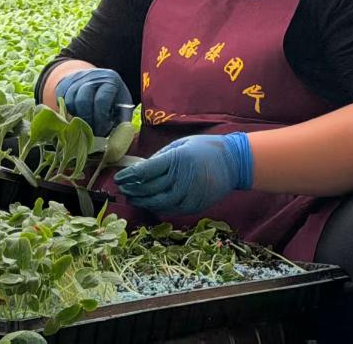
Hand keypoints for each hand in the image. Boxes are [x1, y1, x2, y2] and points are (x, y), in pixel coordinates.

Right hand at [54, 68, 131, 136]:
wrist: (98, 80)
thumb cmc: (113, 98)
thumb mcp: (123, 105)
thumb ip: (122, 121)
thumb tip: (118, 140)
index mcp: (110, 80)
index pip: (101, 100)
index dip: (100, 119)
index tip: (102, 131)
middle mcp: (93, 76)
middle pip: (82, 100)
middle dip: (86, 121)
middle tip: (90, 132)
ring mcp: (77, 77)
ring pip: (70, 100)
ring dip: (76, 117)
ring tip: (84, 125)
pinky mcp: (65, 82)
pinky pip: (61, 99)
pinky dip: (67, 111)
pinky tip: (77, 115)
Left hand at [114, 133, 252, 214]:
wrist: (234, 162)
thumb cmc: (206, 149)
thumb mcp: (181, 144)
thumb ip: (161, 157)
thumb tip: (142, 169)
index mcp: (176, 159)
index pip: (145, 171)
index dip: (128, 176)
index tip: (118, 178)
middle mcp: (181, 178)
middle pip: (149, 189)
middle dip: (132, 190)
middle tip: (122, 189)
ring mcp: (189, 194)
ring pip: (158, 203)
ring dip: (142, 202)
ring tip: (132, 198)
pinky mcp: (194, 206)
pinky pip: (171, 210)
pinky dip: (157, 207)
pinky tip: (149, 203)